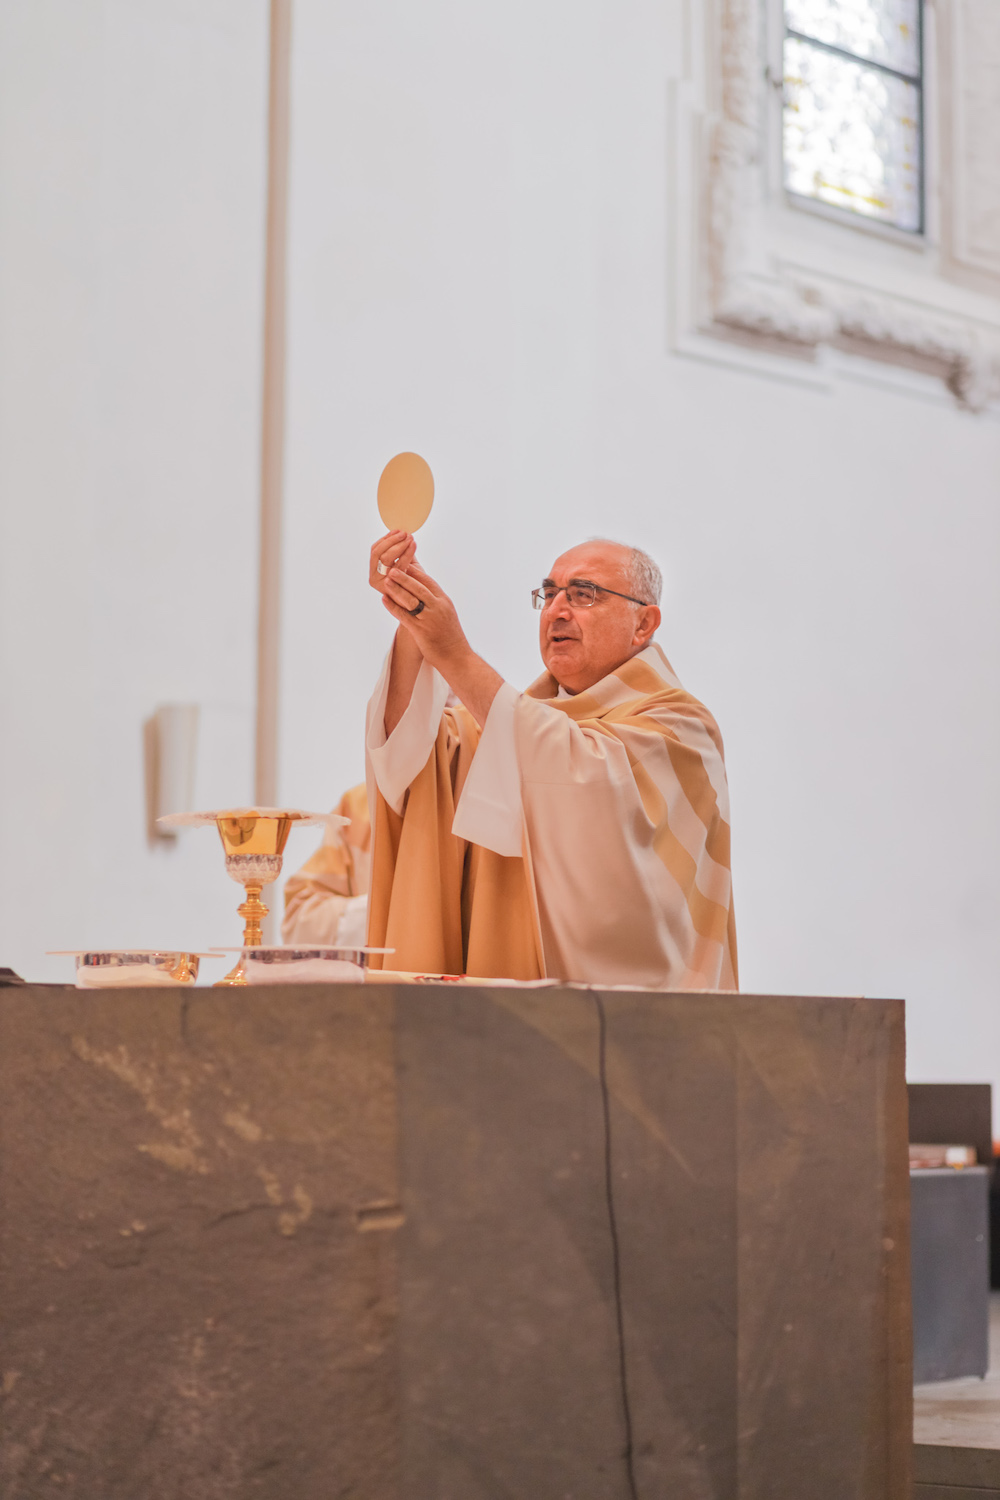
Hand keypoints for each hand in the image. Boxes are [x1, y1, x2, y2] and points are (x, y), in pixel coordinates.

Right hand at [369, 530, 415, 595]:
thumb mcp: (407, 563)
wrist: (421, 601)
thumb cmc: (413, 581)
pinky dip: (406, 554)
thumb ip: (402, 550)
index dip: (386, 539)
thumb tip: (403, 533)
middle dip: (392, 540)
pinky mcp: (390, 587)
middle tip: (405, 534)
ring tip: (410, 538)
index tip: (398, 530)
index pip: (375, 550)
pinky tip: (413, 546)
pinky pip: (398, 566)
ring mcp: (380, 583)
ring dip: (399, 545)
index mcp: (374, 569)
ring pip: (386, 558)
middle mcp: (374, 577)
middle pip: (378, 553)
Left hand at [381, 561, 503, 728]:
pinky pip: (404, 615)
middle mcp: (438, 607)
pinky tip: (384, 599)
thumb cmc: (450, 636)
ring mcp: (430, 619)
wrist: (457, 657)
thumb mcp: (446, 614)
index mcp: (444, 601)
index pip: (429, 582)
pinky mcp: (421, 631)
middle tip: (392, 567)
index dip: (416, 572)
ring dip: (397, 588)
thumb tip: (425, 591)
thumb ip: (435, 602)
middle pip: (419, 587)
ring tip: (386, 579)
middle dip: (405, 576)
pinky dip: (393, 606)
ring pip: (411, 599)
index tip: (405, 563)